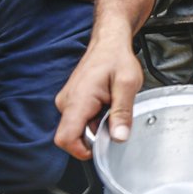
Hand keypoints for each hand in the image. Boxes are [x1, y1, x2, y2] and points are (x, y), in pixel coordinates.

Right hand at [54, 39, 144, 158]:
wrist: (109, 42)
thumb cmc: (116, 58)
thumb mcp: (127, 85)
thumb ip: (122, 113)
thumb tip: (119, 137)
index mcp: (78, 100)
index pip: (65, 139)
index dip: (81, 151)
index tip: (101, 148)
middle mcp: (67, 102)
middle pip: (72, 137)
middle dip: (95, 136)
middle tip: (113, 119)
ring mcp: (67, 101)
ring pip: (78, 129)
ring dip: (96, 126)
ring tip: (111, 106)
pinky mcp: (71, 101)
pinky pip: (80, 120)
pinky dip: (94, 118)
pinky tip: (106, 104)